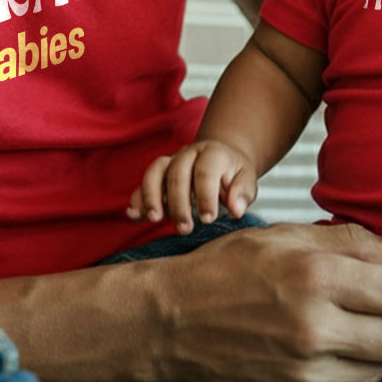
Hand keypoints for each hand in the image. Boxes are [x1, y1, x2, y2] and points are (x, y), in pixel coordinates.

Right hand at [127, 140, 257, 232]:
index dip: (205, 196)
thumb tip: (236, 209)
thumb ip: (243, 191)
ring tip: (154, 219)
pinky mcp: (158, 174)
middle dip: (179, 202)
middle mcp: (188, 153)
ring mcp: (171, 162)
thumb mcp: (247, 178)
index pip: (205, 171)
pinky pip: (143, 183)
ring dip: (151, 196)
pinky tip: (134, 215)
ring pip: (154, 172)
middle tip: (185, 228)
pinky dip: (137, 198)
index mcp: (212, 153)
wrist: (221, 157)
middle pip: (177, 173)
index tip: (208, 219)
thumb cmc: (234, 173)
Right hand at [151, 220, 381, 381]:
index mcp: (318, 278)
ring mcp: (304, 376)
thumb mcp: (284, 237)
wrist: (170, 322)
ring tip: (338, 330)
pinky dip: (339, 377)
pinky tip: (311, 355)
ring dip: (370, 352)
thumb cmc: (229, 270)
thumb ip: (349, 243)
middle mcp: (316, 330)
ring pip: (376, 371)